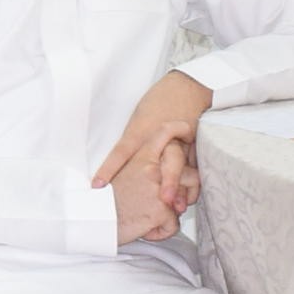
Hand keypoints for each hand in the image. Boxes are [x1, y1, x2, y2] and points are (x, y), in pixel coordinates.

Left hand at [91, 71, 215, 245]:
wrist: (186, 88)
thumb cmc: (158, 103)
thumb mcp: (140, 119)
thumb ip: (132, 143)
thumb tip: (118, 168)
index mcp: (140, 131)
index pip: (122, 151)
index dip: (109, 169)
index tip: (97, 185)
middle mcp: (160, 138)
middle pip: (160, 162)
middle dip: (162, 182)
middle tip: (159, 200)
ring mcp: (179, 141)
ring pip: (180, 167)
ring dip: (179, 188)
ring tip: (177, 206)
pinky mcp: (195, 145)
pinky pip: (193, 167)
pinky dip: (191, 183)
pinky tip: (188, 197)